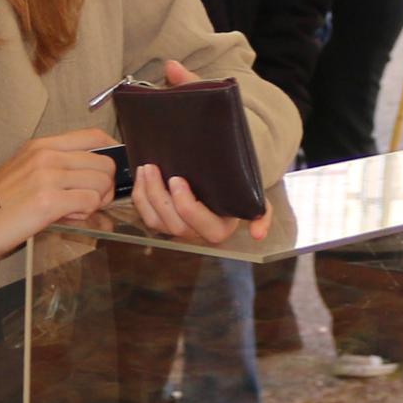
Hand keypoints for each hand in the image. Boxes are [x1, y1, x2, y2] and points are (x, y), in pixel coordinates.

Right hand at [0, 129, 124, 259]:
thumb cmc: (0, 201)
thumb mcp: (27, 169)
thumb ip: (59, 165)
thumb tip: (96, 173)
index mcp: (42, 145)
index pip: (94, 136)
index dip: (112, 152)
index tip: (110, 170)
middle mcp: (47, 155)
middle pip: (104, 162)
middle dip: (105, 185)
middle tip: (92, 200)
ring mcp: (48, 176)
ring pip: (101, 182)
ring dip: (96, 201)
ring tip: (75, 209)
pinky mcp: (49, 201)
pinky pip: (90, 202)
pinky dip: (85, 212)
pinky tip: (68, 215)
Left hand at [116, 61, 266, 244]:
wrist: (193, 151)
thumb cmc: (208, 138)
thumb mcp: (206, 112)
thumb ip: (194, 88)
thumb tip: (171, 65)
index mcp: (241, 194)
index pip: (259, 211)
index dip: (261, 221)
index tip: (257, 230)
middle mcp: (220, 216)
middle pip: (205, 227)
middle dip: (185, 207)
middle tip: (173, 178)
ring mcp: (194, 224)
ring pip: (175, 227)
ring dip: (158, 202)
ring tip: (149, 170)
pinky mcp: (170, 222)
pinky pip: (155, 222)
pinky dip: (145, 204)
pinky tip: (142, 180)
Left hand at [123, 162, 261, 246]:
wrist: (225, 182)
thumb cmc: (238, 189)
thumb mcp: (256, 198)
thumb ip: (262, 213)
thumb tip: (258, 234)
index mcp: (217, 230)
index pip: (196, 222)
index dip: (183, 204)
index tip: (177, 179)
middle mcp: (195, 235)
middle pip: (171, 222)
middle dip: (157, 195)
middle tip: (153, 167)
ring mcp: (177, 229)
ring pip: (154, 220)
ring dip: (146, 194)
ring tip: (146, 168)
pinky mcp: (163, 222)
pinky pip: (146, 215)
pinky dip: (140, 196)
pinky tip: (141, 176)